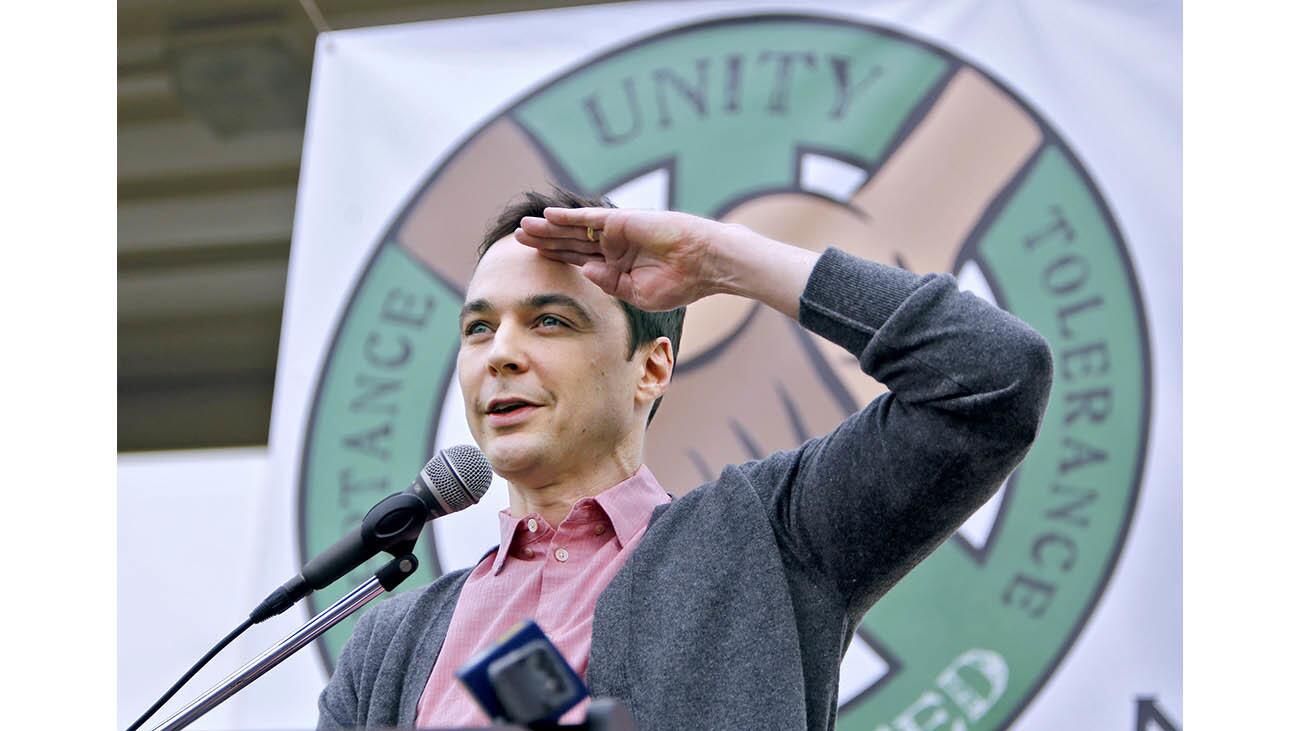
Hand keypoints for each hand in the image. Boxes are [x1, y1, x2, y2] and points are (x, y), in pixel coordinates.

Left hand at [513, 207, 728, 311]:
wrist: (706, 265)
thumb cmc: (681, 283)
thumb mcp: (639, 294)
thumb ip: (609, 283)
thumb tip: (583, 270)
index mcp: (618, 266)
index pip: (579, 260)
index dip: (556, 258)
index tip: (533, 259)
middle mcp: (614, 247)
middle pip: (570, 243)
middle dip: (544, 241)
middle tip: (517, 239)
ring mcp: (617, 233)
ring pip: (574, 229)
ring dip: (549, 229)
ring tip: (523, 228)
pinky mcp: (623, 221)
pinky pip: (590, 218)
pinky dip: (568, 217)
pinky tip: (548, 216)